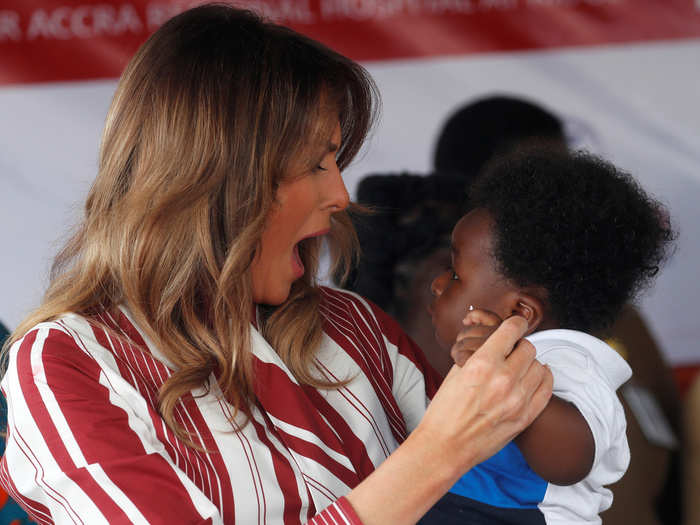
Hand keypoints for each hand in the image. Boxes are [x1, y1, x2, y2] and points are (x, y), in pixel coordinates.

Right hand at [416, 315, 552, 474]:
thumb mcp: (455, 373)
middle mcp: (503, 379)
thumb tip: (494, 340)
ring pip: (539, 366)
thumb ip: (478, 354)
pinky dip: (543, 379)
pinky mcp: (525, 417)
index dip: (515, 323)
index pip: (512, 330)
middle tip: (510, 352)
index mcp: (482, 363)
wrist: (446, 446)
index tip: (516, 324)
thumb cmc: (445, 410)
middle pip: (528, 347)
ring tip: (518, 368)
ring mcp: (517, 399)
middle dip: (519, 346)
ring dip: (529, 363)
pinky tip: (534, 378)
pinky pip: (547, 388)